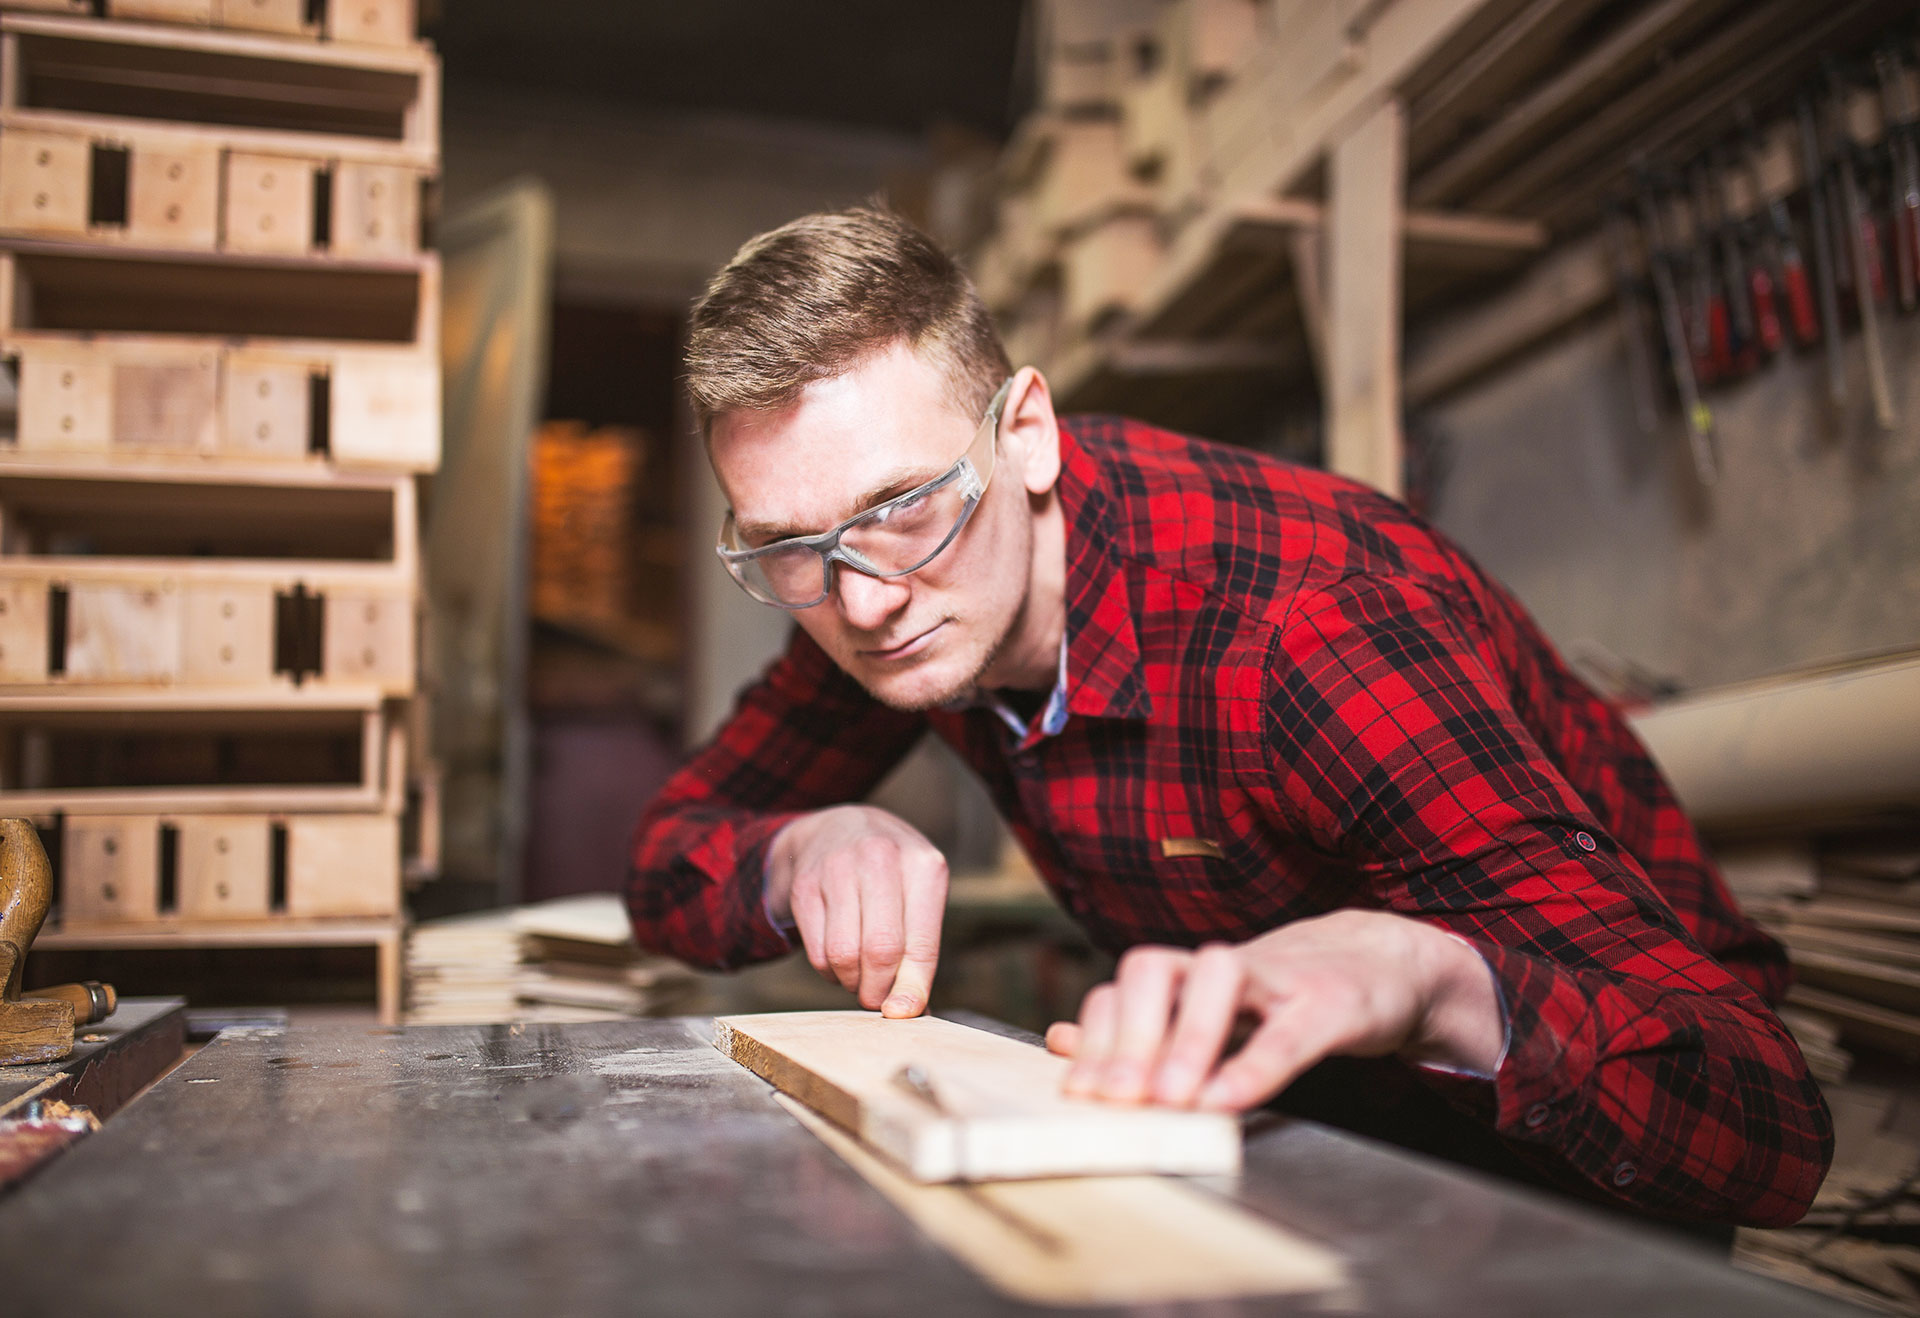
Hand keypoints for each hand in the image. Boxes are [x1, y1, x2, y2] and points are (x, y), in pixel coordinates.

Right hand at [766, 805, 948, 1017]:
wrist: (838, 828)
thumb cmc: (891, 874)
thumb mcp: (918, 897)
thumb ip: (920, 950)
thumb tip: (912, 1009)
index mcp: (922, 864)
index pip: (921, 943)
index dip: (913, 987)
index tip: (905, 1013)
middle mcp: (880, 858)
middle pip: (881, 952)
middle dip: (879, 990)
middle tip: (878, 998)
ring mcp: (837, 868)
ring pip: (843, 955)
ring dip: (852, 982)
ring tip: (860, 974)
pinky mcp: (804, 884)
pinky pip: (817, 952)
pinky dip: (829, 970)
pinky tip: (839, 957)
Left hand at [1044, 910, 1502, 1110]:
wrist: (1385, 965)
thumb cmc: (1288, 997)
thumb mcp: (1211, 1018)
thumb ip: (1143, 1032)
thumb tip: (1062, 1041)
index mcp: (1190, 974)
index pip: (1123, 987)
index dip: (1097, 1037)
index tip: (1078, 1094)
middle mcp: (1224, 966)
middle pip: (1153, 969)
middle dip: (1127, 1036)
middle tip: (1113, 1100)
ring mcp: (1279, 976)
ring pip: (1218, 976)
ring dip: (1186, 1037)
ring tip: (1167, 1100)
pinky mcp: (1332, 1002)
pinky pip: (1288, 1030)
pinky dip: (1254, 1065)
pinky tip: (1225, 1101)